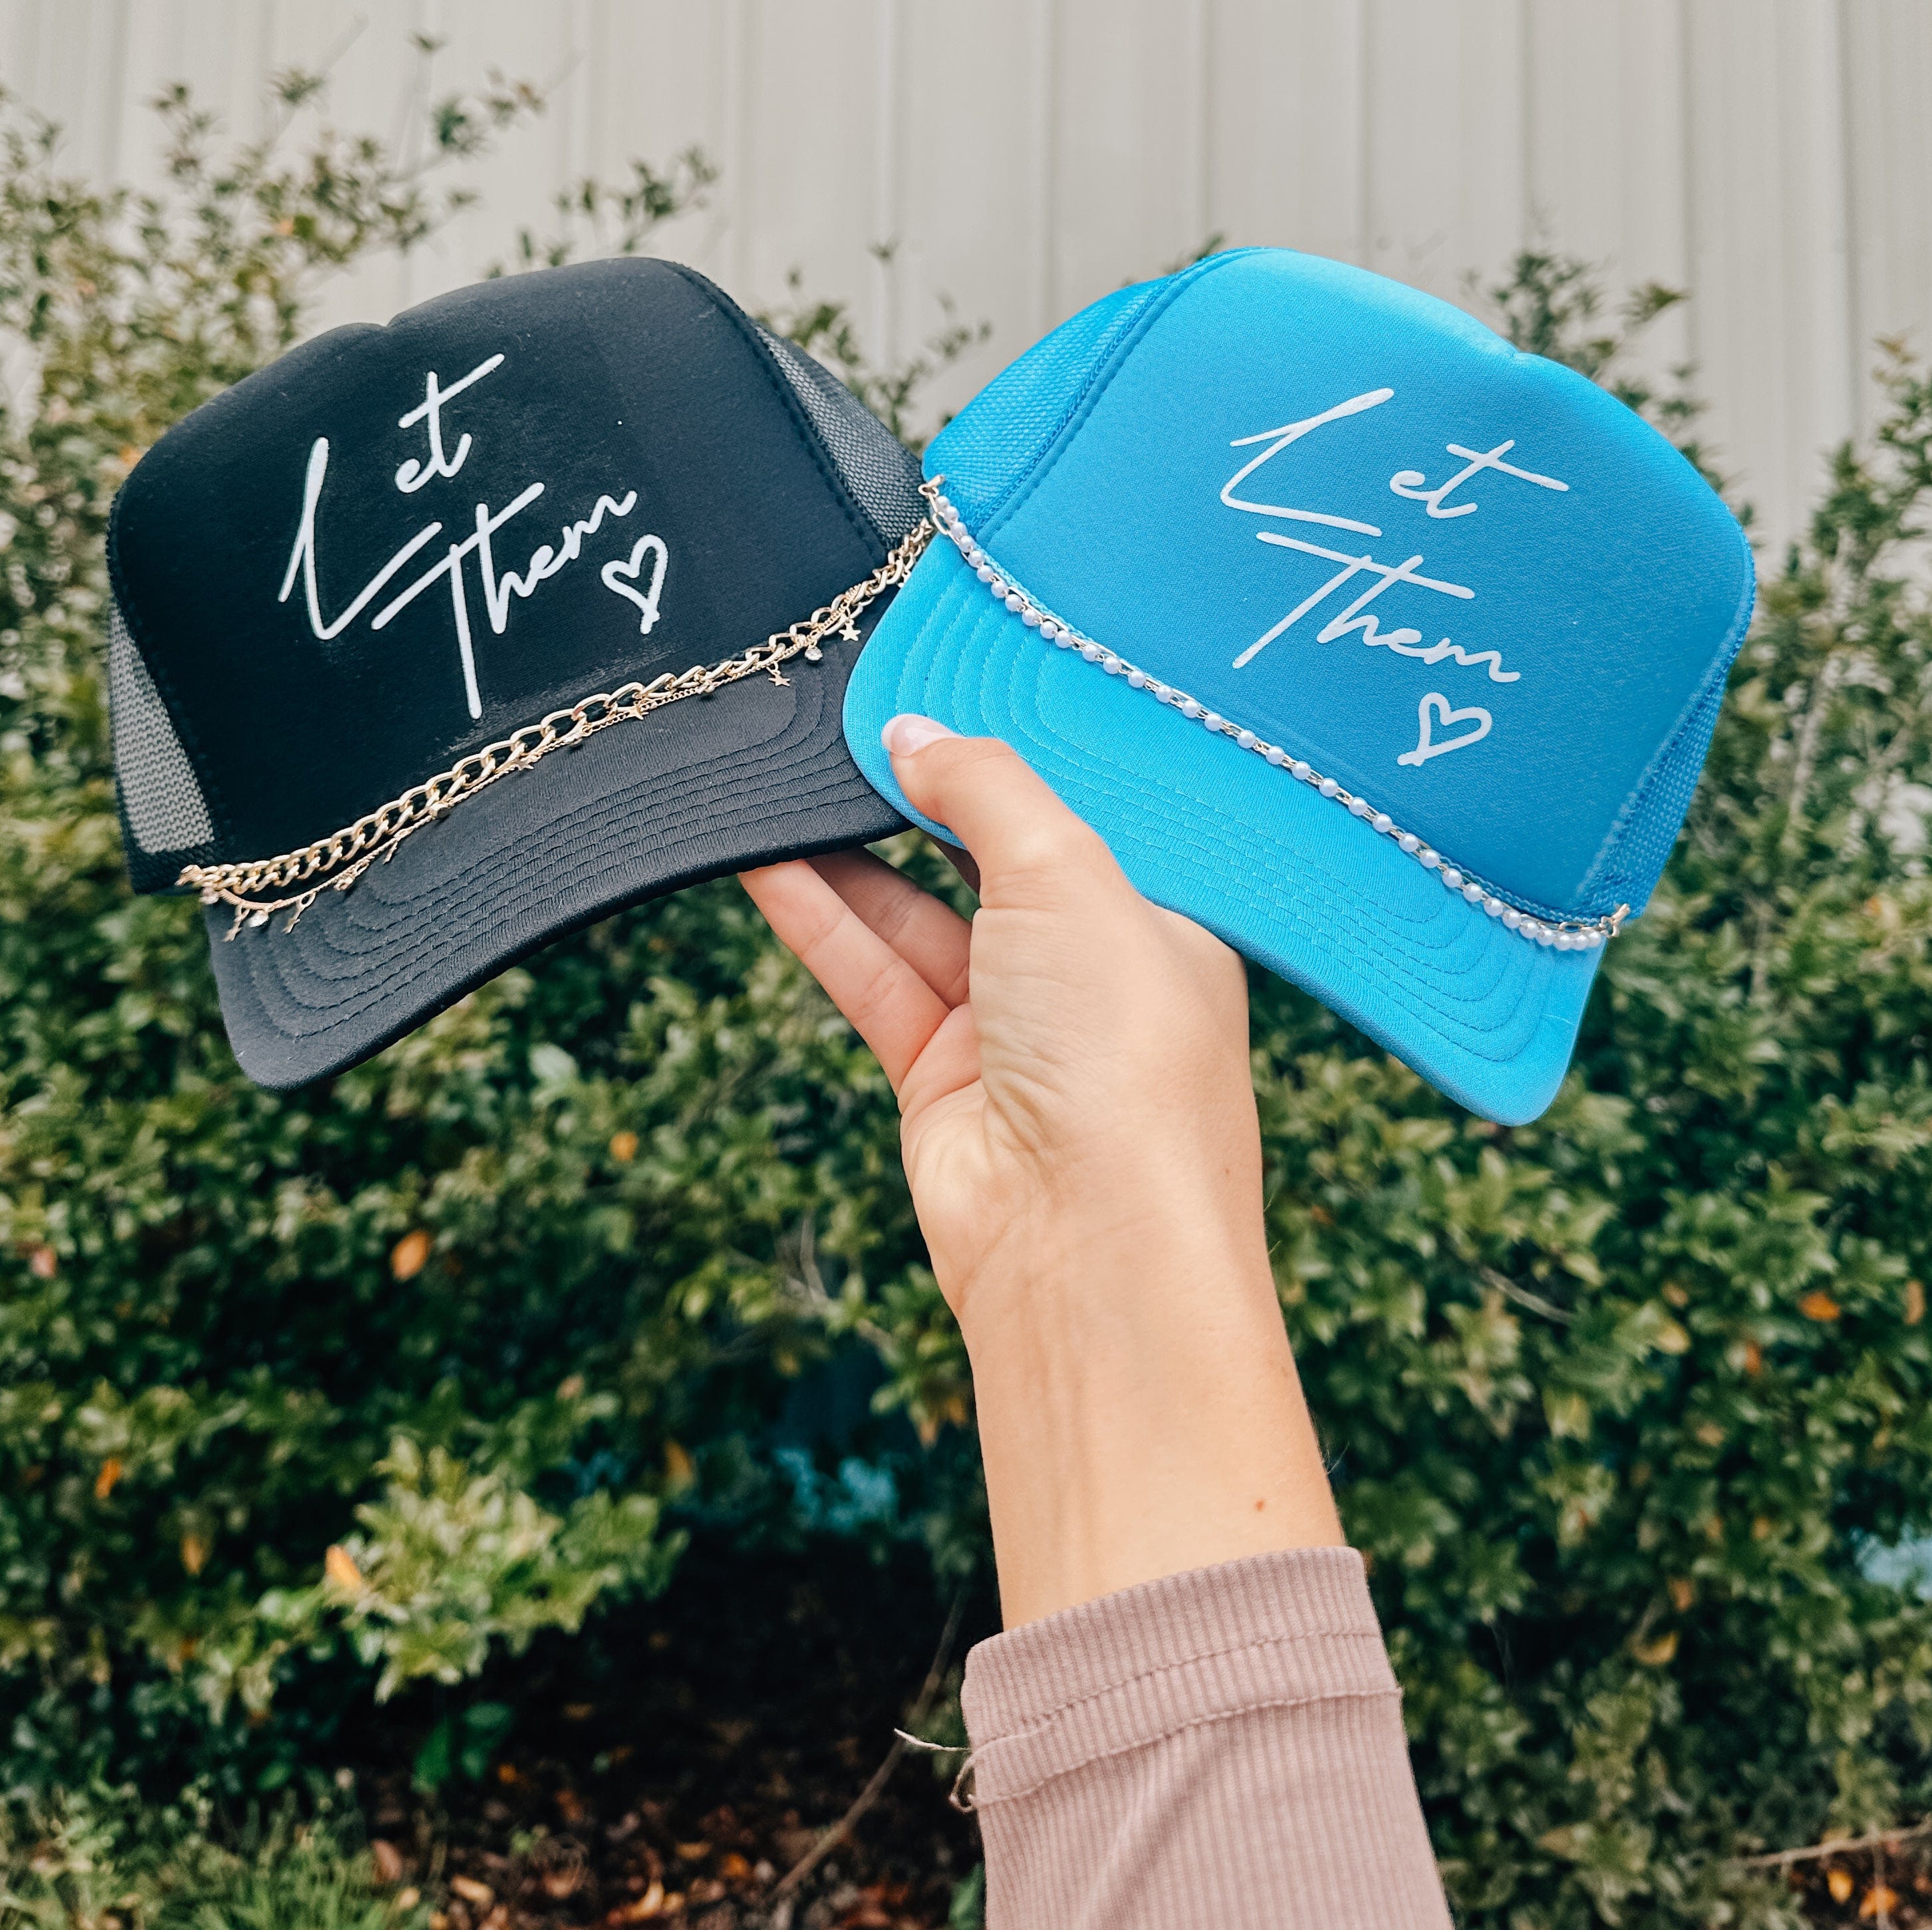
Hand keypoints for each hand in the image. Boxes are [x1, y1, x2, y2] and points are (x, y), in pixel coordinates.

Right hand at [742, 717, 1339, 1626]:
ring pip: (918, 913)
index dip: (1019, 751)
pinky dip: (820, 915)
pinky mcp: (941, 1077)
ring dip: (851, 850)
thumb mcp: (1070, 873)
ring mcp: (1015, 1029)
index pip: (1089, 812)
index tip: (946, 683)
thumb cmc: (1124, 1058)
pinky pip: (872, 971)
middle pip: (995, 856)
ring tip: (784, 772)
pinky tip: (765, 857)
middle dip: (926, 793)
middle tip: (851, 718)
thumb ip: (987, 789)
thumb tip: (915, 732)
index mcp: (1166, 921)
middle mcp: (1094, 974)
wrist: (1087, 1247)